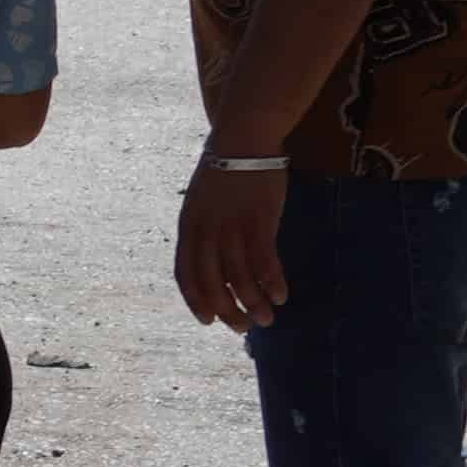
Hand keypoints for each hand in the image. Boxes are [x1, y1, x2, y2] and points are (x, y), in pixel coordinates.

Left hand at [174, 156, 291, 330]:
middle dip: (227, 310)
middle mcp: (206, 231)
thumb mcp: (202, 203)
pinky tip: (281, 296)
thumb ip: (205, 231)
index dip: (195, 300)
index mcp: (188, 227)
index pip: (185, 274)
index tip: (208, 320)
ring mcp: (232, 226)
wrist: (242, 138)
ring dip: (253, 303)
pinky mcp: (259, 220)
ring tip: (266, 319)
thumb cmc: (224, 171)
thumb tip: (218, 263)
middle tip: (243, 328)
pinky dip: (272, 282)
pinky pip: (263, 260)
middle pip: (211, 282)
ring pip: (239, 277)